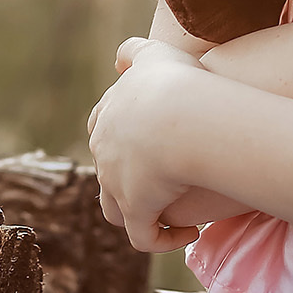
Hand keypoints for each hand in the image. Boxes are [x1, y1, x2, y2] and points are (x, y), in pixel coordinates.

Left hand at [87, 37, 224, 251]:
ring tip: (171, 215)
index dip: (120, 141)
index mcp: (107, 117)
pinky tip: (190, 234)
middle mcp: (104, 152)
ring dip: (142, 214)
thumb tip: (119, 62)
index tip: (147, 145)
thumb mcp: (154, 53)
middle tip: (164, 182)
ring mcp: (116, 183)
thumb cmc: (176, 82)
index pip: (102, 132)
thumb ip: (135, 52)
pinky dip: (162, 240)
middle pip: (108, 172)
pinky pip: (145, 236)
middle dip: (129, 179)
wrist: (181, 116)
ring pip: (117, 210)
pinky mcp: (136, 209)